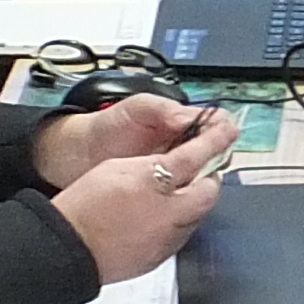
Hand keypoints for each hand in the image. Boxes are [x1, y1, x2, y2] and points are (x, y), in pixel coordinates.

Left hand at [32, 89, 216, 188]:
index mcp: (180, 121)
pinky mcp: (162, 189)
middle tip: (212, 162)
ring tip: (199, 180)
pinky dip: (186, 194)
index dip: (222, 131)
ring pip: (201, 174)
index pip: (215, 123)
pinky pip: (183, 192)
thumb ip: (164, 109)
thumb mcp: (137, 108)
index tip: (224, 137)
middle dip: (216, 157)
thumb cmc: (107, 126)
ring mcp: (173, 169)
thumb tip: (191, 118)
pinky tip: (182, 195)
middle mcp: (181, 145)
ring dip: (203, 178)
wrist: (79, 154)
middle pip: (214, 151)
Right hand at [48, 108, 235, 283]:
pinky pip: (182, 235)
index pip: (196, 155)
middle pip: (208, 189)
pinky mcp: (162, 256)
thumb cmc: (84, 207)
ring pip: (198, 214)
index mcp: (154, 181)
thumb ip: (150, 162)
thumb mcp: (116, 167)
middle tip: (198, 168)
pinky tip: (160, 218)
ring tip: (174, 194)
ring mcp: (168, 237)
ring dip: (194, 200)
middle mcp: (168, 212)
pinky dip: (178, 223)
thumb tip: (174, 162)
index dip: (214, 142)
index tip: (226, 133)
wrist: (68, 247)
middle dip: (208, 177)